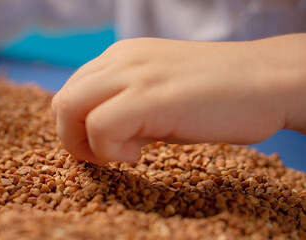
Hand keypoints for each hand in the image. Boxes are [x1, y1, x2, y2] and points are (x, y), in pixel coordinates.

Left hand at [52, 37, 289, 164]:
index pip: (72, 90)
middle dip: (72, 137)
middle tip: (104, 156)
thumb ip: (124, 107)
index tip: (102, 146)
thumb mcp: (158, 96)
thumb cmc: (217, 95)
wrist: (268, 81)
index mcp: (121, 57)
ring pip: (70, 108)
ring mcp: (134, 74)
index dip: (77, 125)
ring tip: (122, 155)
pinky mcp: (150, 96)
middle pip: (63, 100)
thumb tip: (97, 136)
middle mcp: (121, 59)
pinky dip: (109, 150)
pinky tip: (138, 155)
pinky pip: (100, 125)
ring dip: (85, 143)